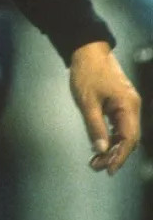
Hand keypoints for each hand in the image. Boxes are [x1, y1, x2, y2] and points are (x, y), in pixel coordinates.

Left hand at [69, 41, 140, 174]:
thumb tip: (101, 150)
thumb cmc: (87, 73)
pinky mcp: (121, 102)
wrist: (87, 49)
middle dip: (115, 155)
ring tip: (96, 160)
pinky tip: (101, 144)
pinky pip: (120, 124)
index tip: (108, 170)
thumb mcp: (87, 102)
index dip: (119, 157)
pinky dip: (112, 135)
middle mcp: (133, 106)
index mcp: (128, 106)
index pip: (129, 139)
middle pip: (129, 138)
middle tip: (97, 166)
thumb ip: (95, 127)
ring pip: (125, 132)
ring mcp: (128, 104)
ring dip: (112, 147)